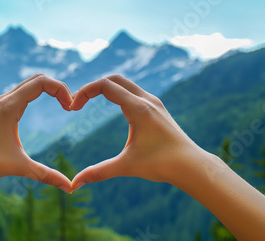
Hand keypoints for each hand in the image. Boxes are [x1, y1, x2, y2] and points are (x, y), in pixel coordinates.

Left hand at [0, 74, 72, 192]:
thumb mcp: (19, 166)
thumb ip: (46, 175)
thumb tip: (69, 188)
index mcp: (10, 105)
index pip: (42, 82)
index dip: (61, 89)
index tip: (70, 107)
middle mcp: (4, 100)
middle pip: (37, 79)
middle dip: (57, 87)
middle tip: (69, 105)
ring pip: (26, 85)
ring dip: (46, 90)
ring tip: (61, 104)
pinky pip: (18, 95)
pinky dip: (34, 96)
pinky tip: (36, 112)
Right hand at [70, 74, 209, 189]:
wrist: (191, 166)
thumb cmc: (161, 165)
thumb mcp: (126, 166)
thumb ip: (98, 172)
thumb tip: (74, 184)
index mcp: (138, 108)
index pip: (105, 86)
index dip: (84, 92)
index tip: (73, 107)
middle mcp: (147, 100)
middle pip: (113, 79)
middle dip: (92, 87)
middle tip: (78, 102)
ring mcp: (154, 103)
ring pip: (125, 84)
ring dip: (106, 89)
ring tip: (89, 103)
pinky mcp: (157, 109)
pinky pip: (134, 92)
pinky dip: (118, 94)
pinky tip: (113, 109)